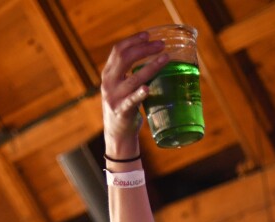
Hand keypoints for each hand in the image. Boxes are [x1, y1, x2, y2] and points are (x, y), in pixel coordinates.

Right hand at [100, 32, 167, 157]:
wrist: (117, 133)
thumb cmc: (124, 106)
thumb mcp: (121, 86)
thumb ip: (129, 72)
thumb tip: (152, 54)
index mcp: (108, 74)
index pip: (118, 50)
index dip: (133, 40)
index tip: (148, 34)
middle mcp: (108, 83)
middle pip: (124, 58)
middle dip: (144, 49)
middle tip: (161, 45)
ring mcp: (114, 98)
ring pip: (133, 78)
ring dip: (151, 67)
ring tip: (165, 59)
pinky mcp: (121, 111)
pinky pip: (131, 101)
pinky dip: (139, 94)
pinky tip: (147, 88)